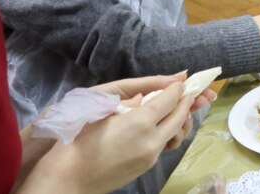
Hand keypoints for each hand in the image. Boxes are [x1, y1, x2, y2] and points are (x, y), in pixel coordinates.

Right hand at [33, 76, 198, 190]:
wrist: (69, 179)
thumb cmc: (79, 141)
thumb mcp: (103, 113)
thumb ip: (129, 103)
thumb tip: (145, 98)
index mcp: (141, 122)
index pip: (169, 99)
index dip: (177, 88)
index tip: (182, 80)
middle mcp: (152, 140)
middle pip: (179, 117)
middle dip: (186, 102)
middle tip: (190, 91)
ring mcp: (151, 156)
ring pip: (176, 134)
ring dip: (181, 119)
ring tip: (179, 109)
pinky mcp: (146, 167)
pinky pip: (165, 145)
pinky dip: (170, 133)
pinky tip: (163, 127)